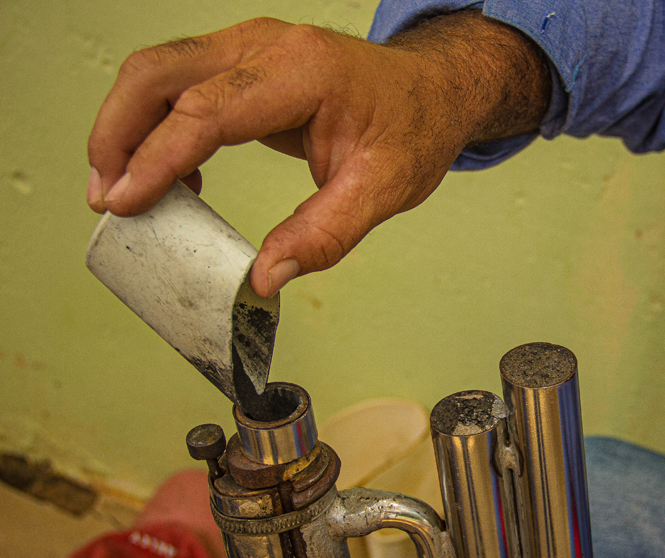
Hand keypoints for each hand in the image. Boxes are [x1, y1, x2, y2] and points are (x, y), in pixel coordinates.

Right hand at [87, 13, 549, 296]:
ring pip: (158, 71)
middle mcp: (266, 47)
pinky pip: (179, 83)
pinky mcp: (243, 62)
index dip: (159, 157)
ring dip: (126, 127)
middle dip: (117, 133)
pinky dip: (156, 126)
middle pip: (160, 73)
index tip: (124, 200)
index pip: (209, 110)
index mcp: (303, 73)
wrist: (430, 91)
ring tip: (123, 192)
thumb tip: (265, 277)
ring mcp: (251, 47)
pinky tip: (174, 179)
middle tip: (107, 197)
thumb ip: (326, 233)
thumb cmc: (412, 130)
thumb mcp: (385, 189)